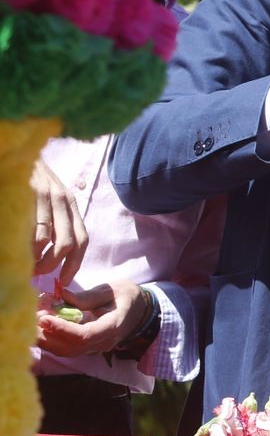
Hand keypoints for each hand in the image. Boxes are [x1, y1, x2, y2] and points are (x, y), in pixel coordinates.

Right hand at [30, 159, 86, 284]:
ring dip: (40, 260)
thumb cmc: (30, 181)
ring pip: (51, 240)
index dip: (75, 264)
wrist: (20, 154)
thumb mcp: (48, 199)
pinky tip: (20, 251)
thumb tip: (51, 253)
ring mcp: (48, 198)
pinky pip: (34, 229)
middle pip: (70, 244)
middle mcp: (64, 201)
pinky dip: (29, 247)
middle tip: (40, 275)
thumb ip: (54, 221)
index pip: (82, 240)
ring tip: (28, 267)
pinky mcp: (32, 195)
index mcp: (70, 205)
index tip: (64, 281)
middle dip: (56, 266)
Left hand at [36, 280, 146, 357]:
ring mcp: (96, 348)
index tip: (45, 318)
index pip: (84, 336)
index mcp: (113, 326)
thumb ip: (88, 296)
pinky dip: (51, 339)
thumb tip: (62, 296)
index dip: (62, 329)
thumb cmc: (127, 296)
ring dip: (46, 339)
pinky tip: (42, 326)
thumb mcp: (112, 289)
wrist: (141, 310)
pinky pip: (67, 348)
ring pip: (66, 351)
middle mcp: (104, 342)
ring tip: (35, 320)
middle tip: (34, 317)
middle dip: (48, 335)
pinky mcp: (88, 347)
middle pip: (70, 348)